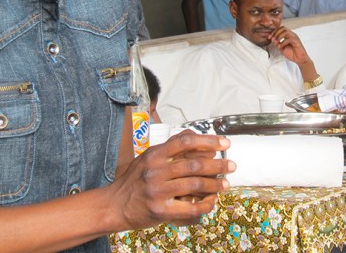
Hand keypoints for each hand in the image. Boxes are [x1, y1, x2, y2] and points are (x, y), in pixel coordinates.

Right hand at [110, 130, 234, 228]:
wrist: (114, 205)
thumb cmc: (133, 181)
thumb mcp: (148, 157)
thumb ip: (169, 146)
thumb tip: (193, 134)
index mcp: (154, 154)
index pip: (185, 141)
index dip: (208, 140)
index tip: (224, 143)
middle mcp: (156, 171)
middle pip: (194, 164)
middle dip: (217, 164)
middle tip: (231, 165)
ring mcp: (158, 191)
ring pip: (195, 185)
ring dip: (215, 184)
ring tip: (225, 183)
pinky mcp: (160, 210)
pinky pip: (189, 208)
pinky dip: (205, 205)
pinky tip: (212, 202)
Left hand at [269, 27, 318, 82]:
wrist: (300, 59)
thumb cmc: (292, 54)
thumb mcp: (282, 48)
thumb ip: (278, 43)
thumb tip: (272, 40)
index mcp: (288, 36)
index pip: (280, 29)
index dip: (274, 32)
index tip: (269, 37)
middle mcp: (292, 35)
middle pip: (283, 28)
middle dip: (276, 33)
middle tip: (272, 39)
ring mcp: (295, 37)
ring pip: (286, 32)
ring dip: (279, 36)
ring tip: (276, 42)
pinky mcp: (297, 41)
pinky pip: (289, 39)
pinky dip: (283, 42)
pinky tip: (280, 46)